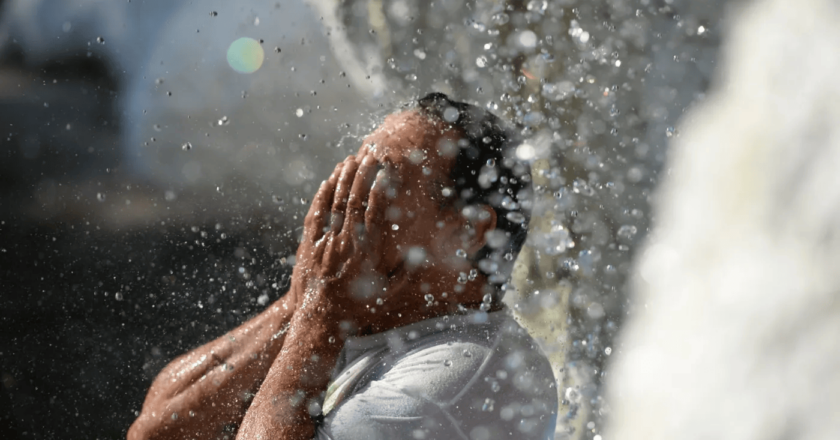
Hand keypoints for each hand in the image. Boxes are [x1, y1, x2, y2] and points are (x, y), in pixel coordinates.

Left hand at [290, 147, 465, 336]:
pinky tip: (329, 181)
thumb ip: (405, 272)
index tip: (388, 171)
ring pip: (334, 203)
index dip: (382, 188)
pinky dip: (323, 195)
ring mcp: (324, 242)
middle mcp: (345, 243)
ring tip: (351, 159)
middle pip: (354, 201)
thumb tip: (421, 254)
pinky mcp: (308, 245)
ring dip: (343, 179)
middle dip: (363, 175)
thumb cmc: (357, 309)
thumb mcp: (387, 294)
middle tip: (371, 155)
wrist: (320, 322)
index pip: (375, 212)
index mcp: (366, 252)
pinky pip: (316, 214)